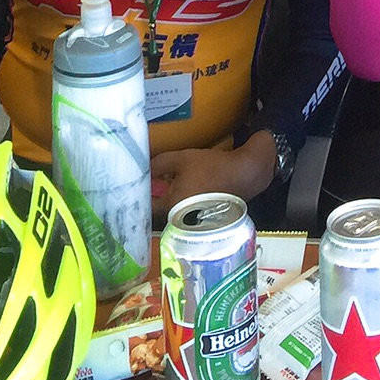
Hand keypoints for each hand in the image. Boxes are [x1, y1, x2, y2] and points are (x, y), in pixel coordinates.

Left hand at [150, 136, 274, 212]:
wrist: (245, 175)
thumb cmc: (211, 168)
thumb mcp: (182, 159)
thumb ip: (159, 163)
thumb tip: (144, 168)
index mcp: (170, 207)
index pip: (145, 205)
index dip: (139, 193)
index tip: (135, 182)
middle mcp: (179, 219)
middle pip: (159, 208)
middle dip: (155, 194)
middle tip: (151, 178)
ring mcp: (192, 220)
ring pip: (173, 208)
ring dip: (169, 196)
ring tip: (167, 180)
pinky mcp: (203, 216)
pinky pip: (185, 208)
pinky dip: (182, 198)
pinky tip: (187, 185)